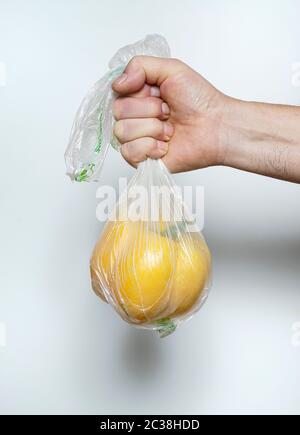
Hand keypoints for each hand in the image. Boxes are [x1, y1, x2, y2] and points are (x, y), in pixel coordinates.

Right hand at [112, 56, 226, 172]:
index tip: (158, 92)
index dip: (138, 91)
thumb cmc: (199, 100)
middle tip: (168, 112)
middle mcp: (135, 118)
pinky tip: (165, 146)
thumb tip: (117, 83)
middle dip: (149, 110)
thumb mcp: (171, 69)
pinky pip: (128, 152)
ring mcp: (136, 140)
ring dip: (152, 129)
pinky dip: (150, 147)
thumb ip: (139, 66)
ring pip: (122, 131)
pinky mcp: (142, 160)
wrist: (216, 127)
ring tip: (170, 130)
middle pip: (118, 111)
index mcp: (138, 96)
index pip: (117, 91)